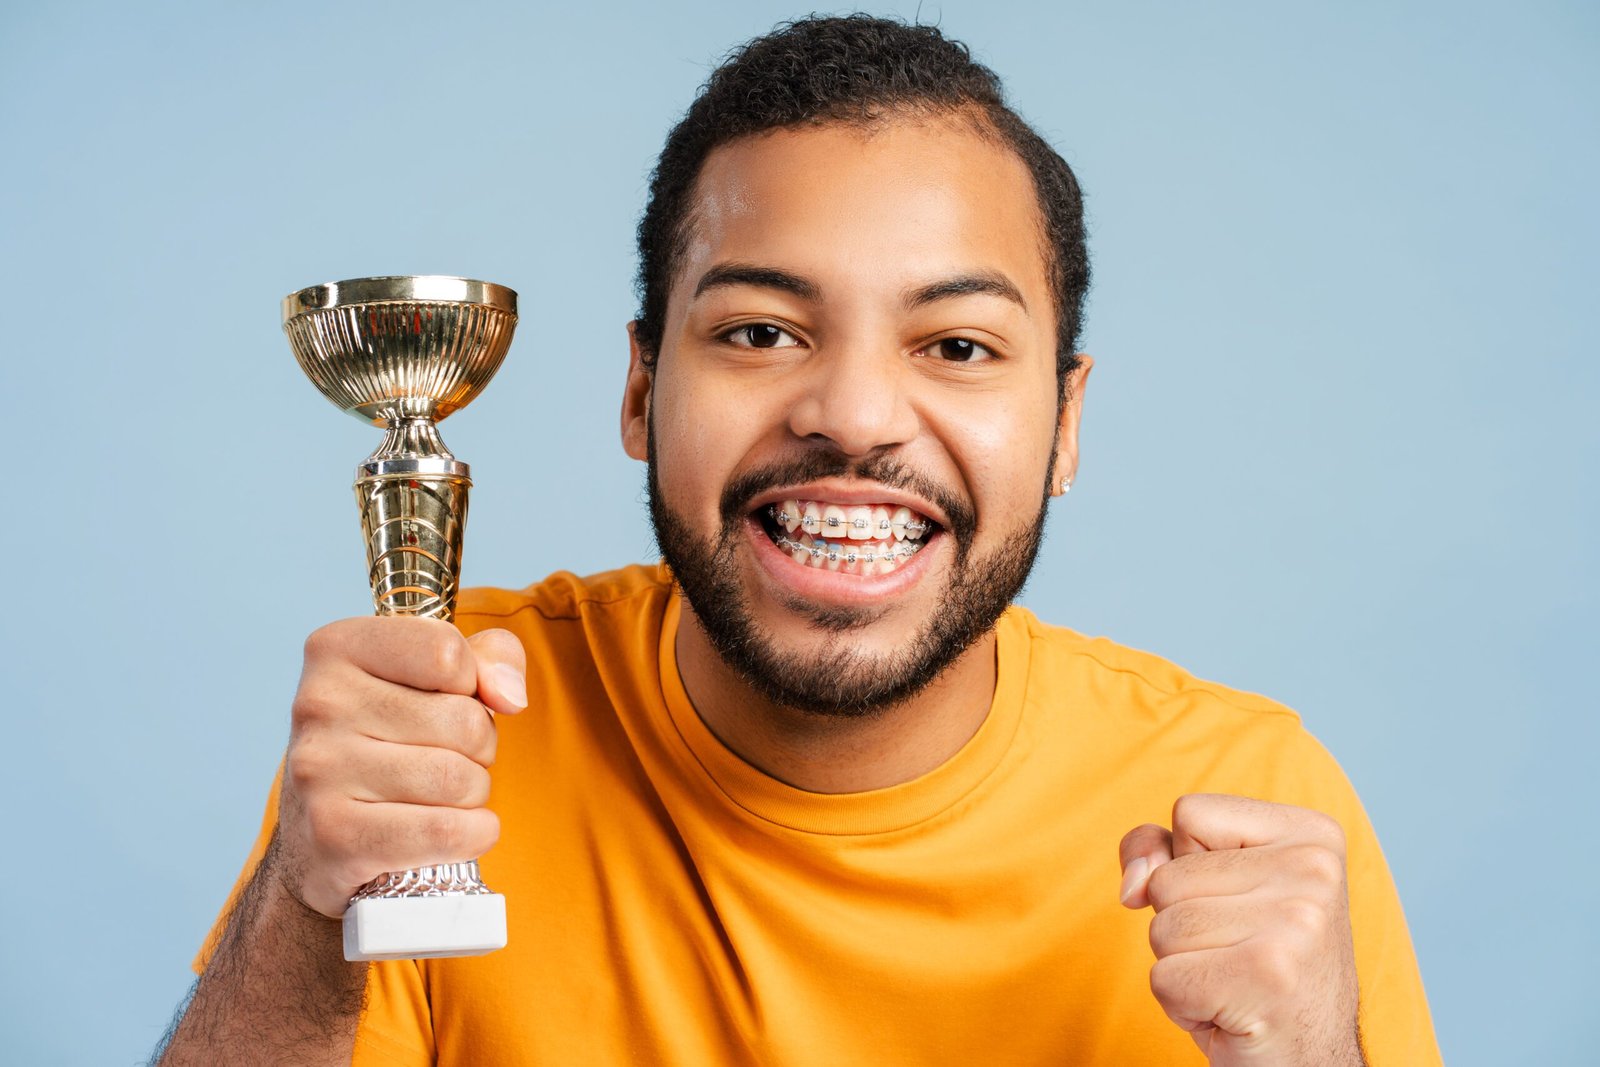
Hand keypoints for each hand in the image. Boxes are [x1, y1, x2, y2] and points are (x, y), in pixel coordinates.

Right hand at [274, 617, 527, 917]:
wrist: (318, 838)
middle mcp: (319, 703)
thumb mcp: (436, 676)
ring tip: (442, 796)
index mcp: (338, 648)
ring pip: (459, 779)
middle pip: (464, 721)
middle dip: (480, 747)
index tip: (449, 700)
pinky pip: (445, 832)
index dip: (471, 683)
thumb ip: (490, 655)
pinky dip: (472, 835)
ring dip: (473, 794)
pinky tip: (456, 831)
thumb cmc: (387, 742)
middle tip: (449, 757)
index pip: (447, 652)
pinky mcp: (334, 836)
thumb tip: (510, 696)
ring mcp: (320, 771)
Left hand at [1118, 795, 1362, 1066]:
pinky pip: (1164, 978)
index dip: (1190, 864)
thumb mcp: (1214, 888)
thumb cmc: (1256, 967)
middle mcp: (1314, 870)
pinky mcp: (1268, 977)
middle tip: (1239, 957)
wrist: (1311, 1060)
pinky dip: (1181, 1005)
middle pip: (1168, 878)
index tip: (1243, 905)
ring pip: (1163, 928)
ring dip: (1183, 966)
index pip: (1190, 812)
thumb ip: (1158, 852)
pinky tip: (1230, 1013)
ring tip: (1235, 983)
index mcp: (1311, 834)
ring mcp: (1297, 923)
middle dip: (1183, 925)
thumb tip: (1132, 887)